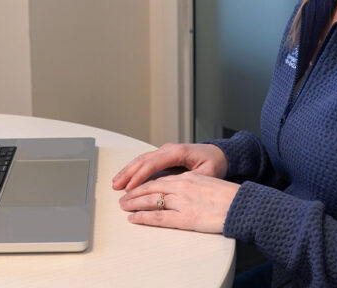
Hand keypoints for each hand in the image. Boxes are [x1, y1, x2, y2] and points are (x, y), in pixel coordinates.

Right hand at [112, 142, 228, 191]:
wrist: (220, 153)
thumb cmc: (215, 163)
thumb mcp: (207, 173)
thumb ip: (189, 179)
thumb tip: (174, 187)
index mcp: (178, 151)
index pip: (153, 163)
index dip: (140, 176)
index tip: (130, 188)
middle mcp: (169, 149)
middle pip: (143, 160)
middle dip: (128, 173)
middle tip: (116, 186)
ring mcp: (165, 151)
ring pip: (142, 160)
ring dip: (128, 171)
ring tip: (116, 183)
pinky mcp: (164, 156)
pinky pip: (146, 162)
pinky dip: (134, 169)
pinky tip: (127, 178)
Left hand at [118, 172, 239, 233]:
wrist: (242, 205)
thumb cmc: (229, 196)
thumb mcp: (209, 182)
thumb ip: (194, 184)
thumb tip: (186, 188)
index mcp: (188, 178)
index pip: (160, 179)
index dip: (145, 183)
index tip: (135, 186)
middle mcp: (182, 187)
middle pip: (151, 187)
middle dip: (134, 192)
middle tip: (123, 196)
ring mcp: (182, 202)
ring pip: (151, 200)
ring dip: (134, 203)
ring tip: (123, 206)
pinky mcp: (184, 218)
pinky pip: (158, 217)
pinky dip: (143, 217)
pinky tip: (133, 218)